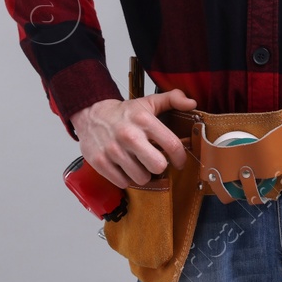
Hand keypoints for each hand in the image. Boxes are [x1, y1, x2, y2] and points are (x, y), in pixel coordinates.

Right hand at [70, 89, 197, 187]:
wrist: (90, 115)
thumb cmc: (123, 113)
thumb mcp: (148, 102)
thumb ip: (172, 99)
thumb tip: (192, 103)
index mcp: (143, 120)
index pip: (172, 145)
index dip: (180, 158)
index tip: (179, 161)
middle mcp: (129, 135)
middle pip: (158, 166)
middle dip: (159, 167)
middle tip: (154, 161)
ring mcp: (113, 150)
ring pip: (141, 178)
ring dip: (142, 174)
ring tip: (137, 163)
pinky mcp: (100, 162)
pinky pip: (122, 182)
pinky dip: (125, 178)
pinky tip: (124, 167)